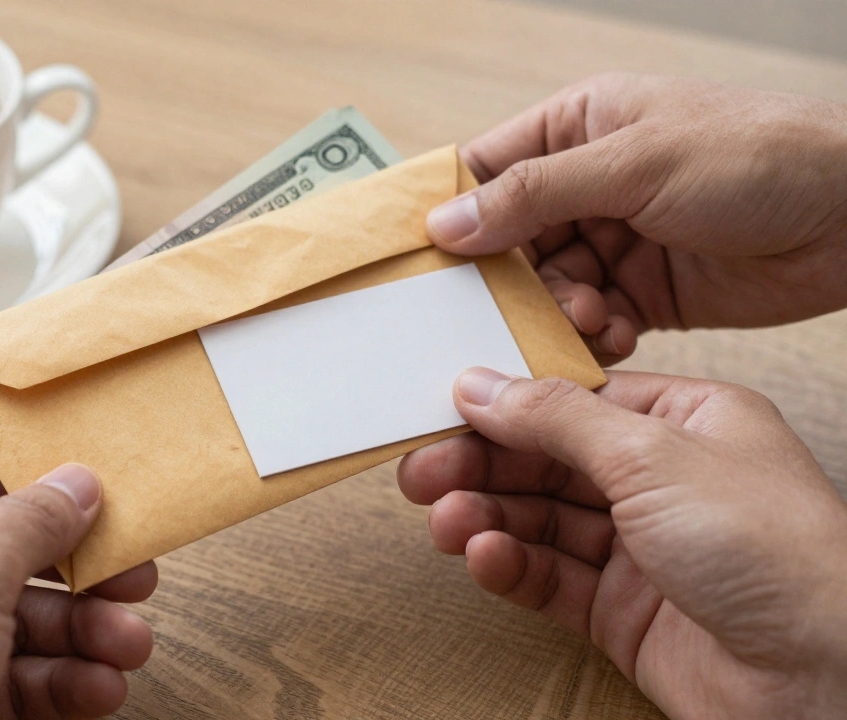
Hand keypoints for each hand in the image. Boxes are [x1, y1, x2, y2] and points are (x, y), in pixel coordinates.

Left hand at [0, 447, 157, 719]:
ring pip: (22, 622)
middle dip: (81, 574)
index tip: (107, 496)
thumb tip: (75, 481)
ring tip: (130, 646)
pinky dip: (63, 682)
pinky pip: (16, 679)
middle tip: (136, 579)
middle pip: (9, 554)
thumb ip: (31, 522)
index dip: (42, 483)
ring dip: (85, 633)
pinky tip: (102, 688)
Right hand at [397, 369, 846, 718]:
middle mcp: (663, 481)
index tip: (444, 411)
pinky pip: (550, 578)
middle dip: (482, 466)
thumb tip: (482, 384)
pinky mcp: (624, 612)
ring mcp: (643, 548)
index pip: (575, 402)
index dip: (508, 407)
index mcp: (686, 422)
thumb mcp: (651, 454)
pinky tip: (485, 556)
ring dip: (487, 516)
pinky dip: (511, 565)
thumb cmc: (775, 549)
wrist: (825, 674)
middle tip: (420, 472)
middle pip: (548, 462)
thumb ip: (556, 418)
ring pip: (541, 521)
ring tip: (445, 521)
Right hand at [427, 73, 846, 363]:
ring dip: (554, 312)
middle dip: (506, 281)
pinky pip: (589, 319)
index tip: (418, 262)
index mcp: (578, 126)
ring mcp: (615, 238)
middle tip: (502, 313)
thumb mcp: (634, 162)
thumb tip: (445, 222)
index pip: (487, 169)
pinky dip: (591, 335)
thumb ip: (534, 193)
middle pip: (508, 241)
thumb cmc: (758, 157)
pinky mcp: (643, 290)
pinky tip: (612, 335)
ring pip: (546, 288)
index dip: (448, 213)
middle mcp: (588, 182)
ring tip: (585, 319)